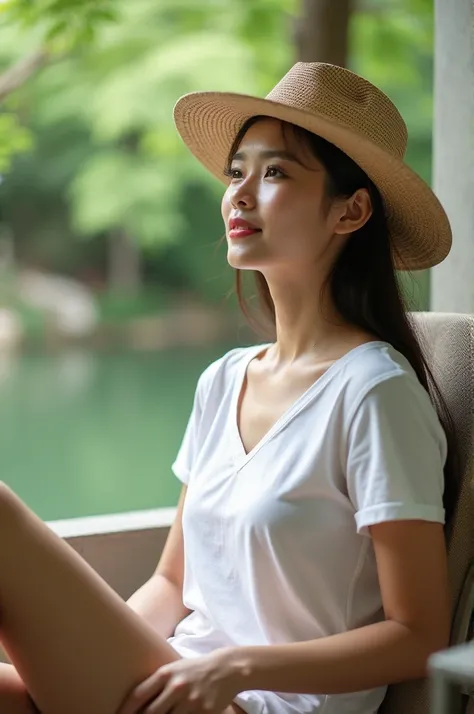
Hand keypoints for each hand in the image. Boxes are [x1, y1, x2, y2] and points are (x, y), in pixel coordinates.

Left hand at [117, 649, 242, 713]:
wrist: (226, 669)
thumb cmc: (195, 670)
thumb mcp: (175, 669)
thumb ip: (158, 683)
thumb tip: (137, 703)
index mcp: (166, 673)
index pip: (138, 695)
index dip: (125, 710)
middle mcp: (176, 686)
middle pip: (150, 713)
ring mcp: (190, 700)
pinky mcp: (203, 711)